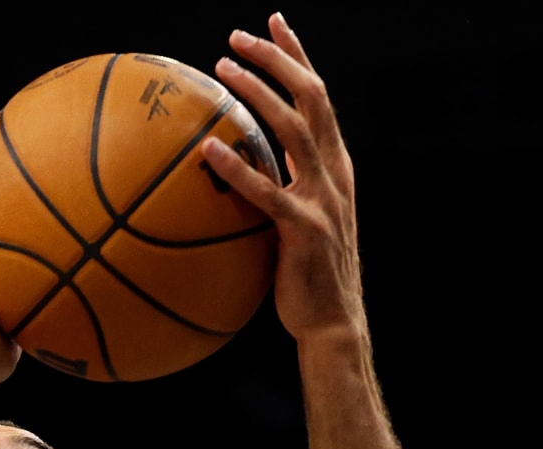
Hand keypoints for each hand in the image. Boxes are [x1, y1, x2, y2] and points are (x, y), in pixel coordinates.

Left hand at [202, 14, 363, 339]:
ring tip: (222, 70)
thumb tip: (232, 165)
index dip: (297, 55)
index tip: (273, 21)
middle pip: (311, 98)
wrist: (332, 323)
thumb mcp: (296, 222)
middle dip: (277, 59)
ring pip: (294, 129)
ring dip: (258, 93)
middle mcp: (335, 175)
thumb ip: (277, 188)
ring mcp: (323, 200)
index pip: (318, 97)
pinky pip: (267, 191)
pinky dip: (237, 166)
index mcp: (335, 167)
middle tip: (238, 36)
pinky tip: (207, 149)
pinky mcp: (304, 230)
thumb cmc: (306, 277)